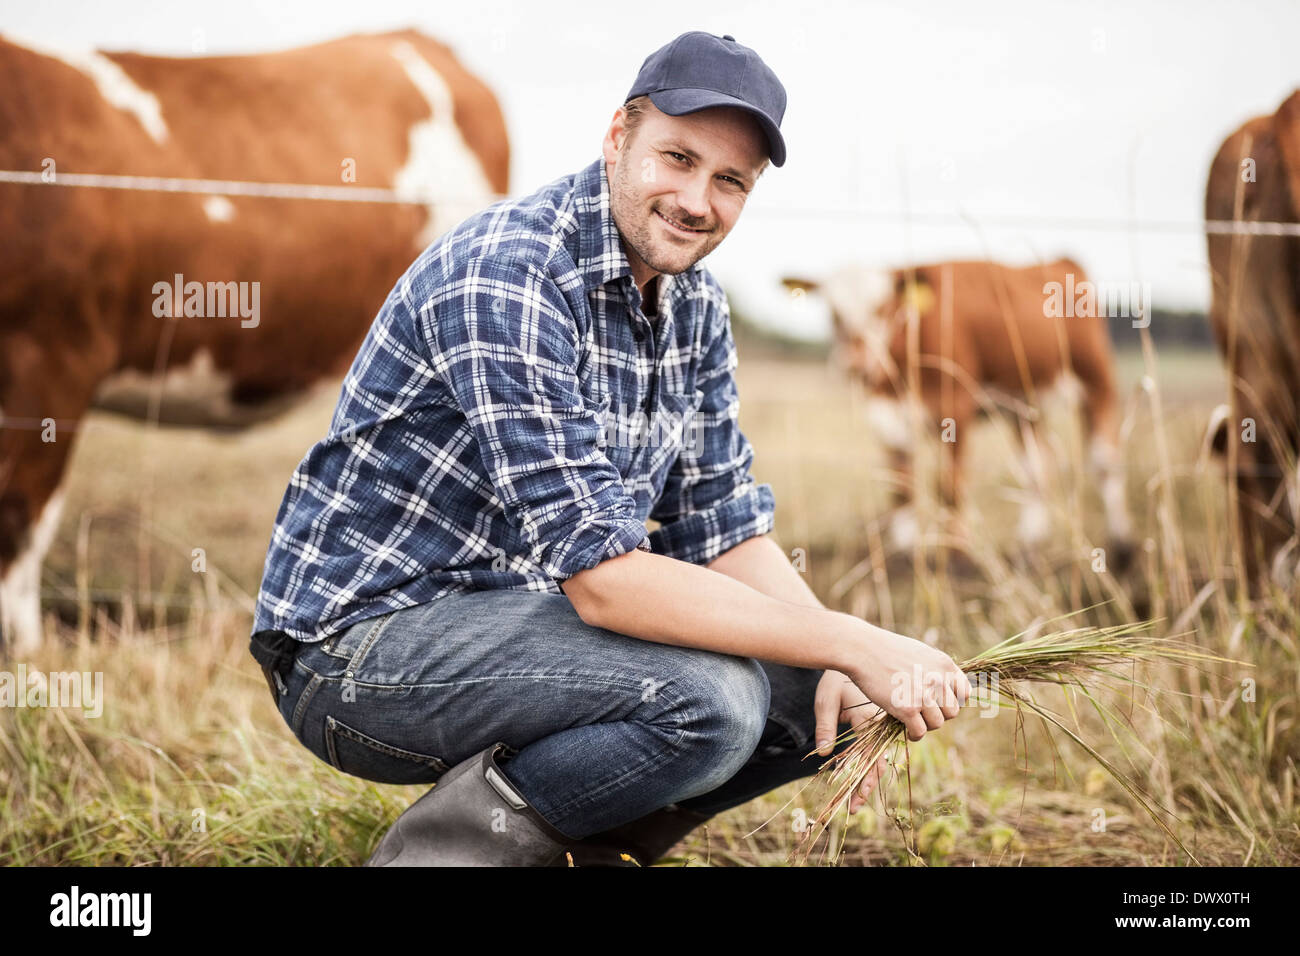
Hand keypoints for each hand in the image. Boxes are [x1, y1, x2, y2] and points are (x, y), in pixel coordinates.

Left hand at [814, 669, 889, 811]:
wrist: (854, 654)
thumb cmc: (836, 678)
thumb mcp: (825, 699)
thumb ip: (824, 725)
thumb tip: (823, 754)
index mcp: (867, 719)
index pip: (867, 758)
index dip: (862, 783)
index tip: (854, 802)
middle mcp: (881, 725)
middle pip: (878, 764)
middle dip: (866, 787)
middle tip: (853, 807)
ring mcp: (885, 723)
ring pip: (883, 757)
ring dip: (871, 778)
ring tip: (857, 799)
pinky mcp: (885, 721)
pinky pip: (883, 746)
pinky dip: (875, 762)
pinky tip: (866, 775)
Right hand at [838, 620, 970, 743]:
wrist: (861, 649)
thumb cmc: (885, 649)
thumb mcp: (920, 652)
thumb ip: (935, 669)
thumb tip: (943, 688)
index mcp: (944, 664)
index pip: (964, 692)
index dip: (953, 701)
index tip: (940, 703)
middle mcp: (938, 680)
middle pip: (952, 712)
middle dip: (938, 714)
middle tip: (922, 712)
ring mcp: (923, 695)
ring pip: (937, 724)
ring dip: (926, 725)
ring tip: (913, 721)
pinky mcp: (907, 709)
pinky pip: (920, 731)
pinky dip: (915, 735)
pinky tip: (907, 731)